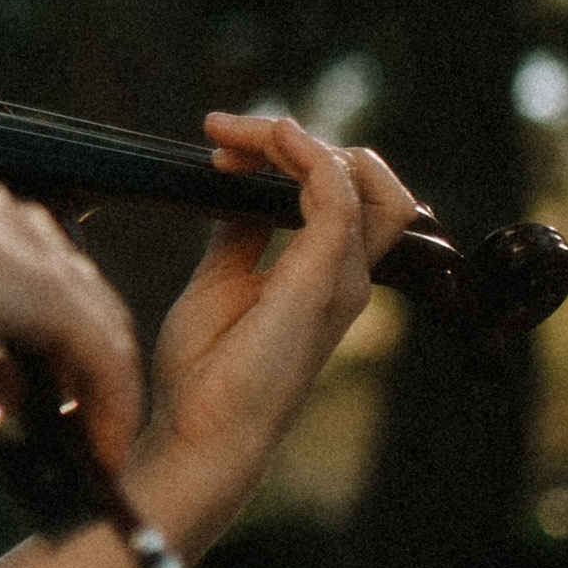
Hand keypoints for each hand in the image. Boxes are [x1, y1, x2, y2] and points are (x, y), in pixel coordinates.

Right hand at [0, 177, 146, 465]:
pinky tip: (101, 451)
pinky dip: (112, 405)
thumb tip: (22, 394)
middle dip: (86, 369)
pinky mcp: (50, 291)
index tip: (43, 400)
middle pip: (80, 301)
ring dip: (107, 392)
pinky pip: (104, 356)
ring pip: (100, 328)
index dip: (48, 343)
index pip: (34, 281)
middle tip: (85, 430)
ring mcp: (35, 252)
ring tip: (99, 450)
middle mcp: (11, 225)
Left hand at [127, 114, 420, 552]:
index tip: (222, 148)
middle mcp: (345, 275)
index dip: (291, 154)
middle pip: (369, 179)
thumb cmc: (207, 374)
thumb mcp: (220, 281)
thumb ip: (240, 234)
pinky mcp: (319, 283)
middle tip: (228, 132)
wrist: (198, 435)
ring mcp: (339, 279)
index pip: (347, 192)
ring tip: (237, 132)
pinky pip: (337, 198)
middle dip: (300, 139)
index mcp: (326, 275)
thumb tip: (239, 188)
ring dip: (296, 140)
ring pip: (364, 179)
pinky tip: (270, 138)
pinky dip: (308, 156)